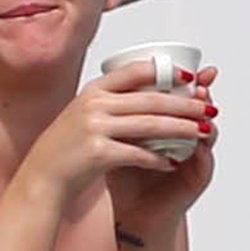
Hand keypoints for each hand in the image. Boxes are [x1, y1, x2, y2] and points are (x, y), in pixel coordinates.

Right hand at [23, 61, 216, 207]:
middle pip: (151, 99)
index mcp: (93, 91)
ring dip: (181, 129)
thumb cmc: (64, 151)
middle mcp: (94, 104)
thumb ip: (109, 103)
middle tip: (207, 107)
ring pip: (150, 124)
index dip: (166, 71)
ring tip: (201, 132)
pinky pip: (139, 154)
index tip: (189, 75)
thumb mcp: (82, 115)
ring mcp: (95, 128)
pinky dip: (159, 159)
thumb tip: (146, 94)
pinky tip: (172, 163)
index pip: (136, 71)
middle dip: (185, 103)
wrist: (41, 180)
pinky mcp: (99, 153)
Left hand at [105, 65, 218, 238]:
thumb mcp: (120, 141)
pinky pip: (205, 160)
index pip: (181, 100)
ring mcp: (195, 159)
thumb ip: (121, 116)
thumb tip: (107, 82)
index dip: (185, 83)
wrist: (130, 216)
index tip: (181, 67)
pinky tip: (199, 138)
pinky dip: (203, 148)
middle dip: (200, 94)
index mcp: (169, 129)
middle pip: (199, 110)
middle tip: (198, 80)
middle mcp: (186, 141)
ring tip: (201, 103)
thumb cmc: (126, 180)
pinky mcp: (197, 179)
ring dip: (205, 116)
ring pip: (207, 131)